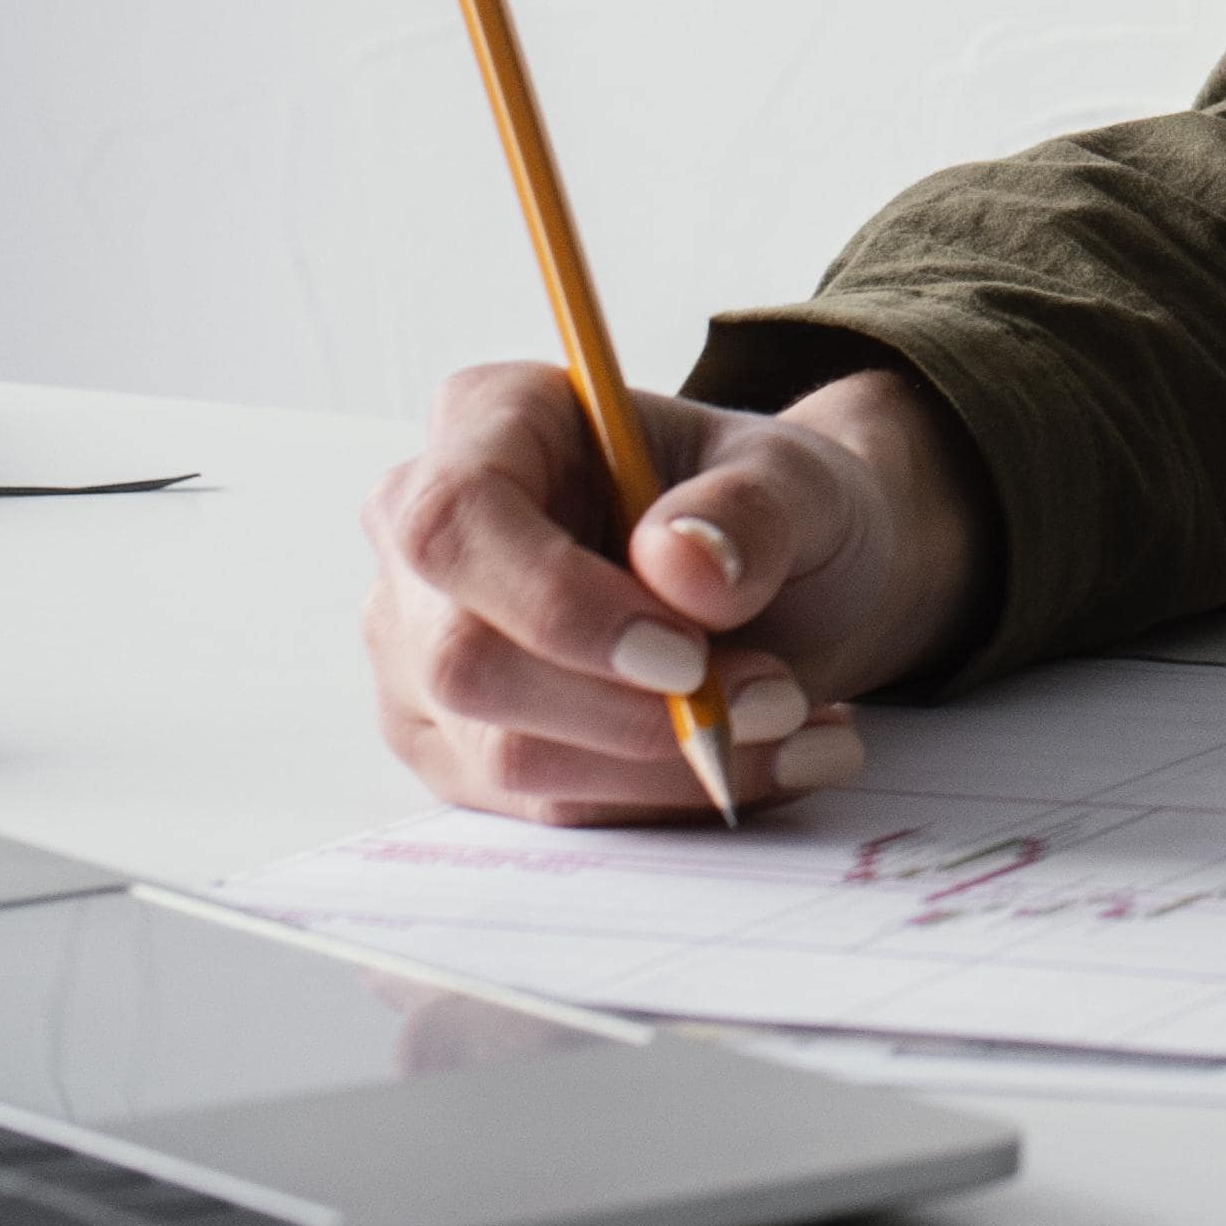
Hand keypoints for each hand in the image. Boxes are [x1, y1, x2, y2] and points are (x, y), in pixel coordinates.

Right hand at [358, 361, 984, 822]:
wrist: (794, 579)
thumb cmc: (771, 507)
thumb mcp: (802, 480)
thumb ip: (751, 509)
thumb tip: (678, 564)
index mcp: (490, 420)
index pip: (455, 522)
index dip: (555, 604)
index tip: (684, 654)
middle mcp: (424, 535)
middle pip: (466, 660)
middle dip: (631, 709)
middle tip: (777, 698)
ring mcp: (423, 648)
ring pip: (504, 753)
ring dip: (663, 765)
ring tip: (791, 723)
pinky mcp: (456, 744)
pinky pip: (541, 804)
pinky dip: (659, 799)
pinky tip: (756, 759)